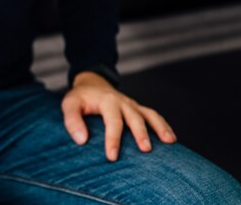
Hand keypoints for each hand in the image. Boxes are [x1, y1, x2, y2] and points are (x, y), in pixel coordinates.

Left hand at [61, 71, 176, 161]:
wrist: (92, 83)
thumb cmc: (80, 98)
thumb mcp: (69, 104)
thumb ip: (72, 120)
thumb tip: (82, 140)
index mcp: (107, 101)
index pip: (112, 121)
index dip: (113, 139)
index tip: (112, 157)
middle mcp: (123, 102)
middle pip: (135, 117)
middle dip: (141, 133)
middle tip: (146, 150)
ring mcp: (132, 105)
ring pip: (150, 114)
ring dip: (160, 127)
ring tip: (169, 142)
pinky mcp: (137, 109)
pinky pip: (153, 116)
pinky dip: (163, 125)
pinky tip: (170, 139)